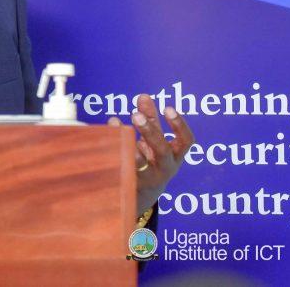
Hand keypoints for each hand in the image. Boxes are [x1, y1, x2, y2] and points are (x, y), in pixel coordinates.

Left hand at [109, 94, 194, 216]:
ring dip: (127, 142)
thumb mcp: (156, 141)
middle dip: (150, 132)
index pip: (186, 141)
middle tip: (136, 114)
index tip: (168, 108)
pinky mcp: (128, 183)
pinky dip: (111, 150)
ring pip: (138, 162)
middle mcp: (164, 168)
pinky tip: (103, 136)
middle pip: (162, 151)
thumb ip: (151, 119)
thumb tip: (143, 96)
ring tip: (115, 123)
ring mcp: (146, 178)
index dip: (179, 125)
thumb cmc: (153, 160)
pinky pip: (119, 166)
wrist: (144, 194)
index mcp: (175, 156)